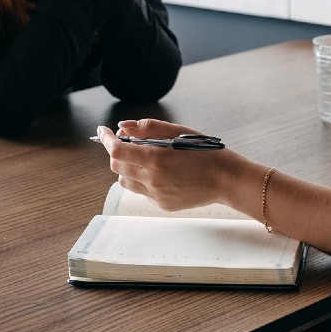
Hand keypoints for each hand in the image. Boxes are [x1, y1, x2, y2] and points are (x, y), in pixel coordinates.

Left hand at [97, 119, 243, 211]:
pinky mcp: (162, 204)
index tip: (103, 130)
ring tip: (146, 159)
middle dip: (117, 152)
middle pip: (117, 166)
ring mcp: (157, 195)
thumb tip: (123, 127)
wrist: (227, 180)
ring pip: (125, 181)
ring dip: (127, 168)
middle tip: (131, 142)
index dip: (106, 139)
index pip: (117, 150)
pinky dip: (143, 179)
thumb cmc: (206, 152)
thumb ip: (149, 128)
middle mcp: (153, 180)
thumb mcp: (179, 132)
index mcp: (156, 159)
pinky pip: (142, 191)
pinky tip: (162, 172)